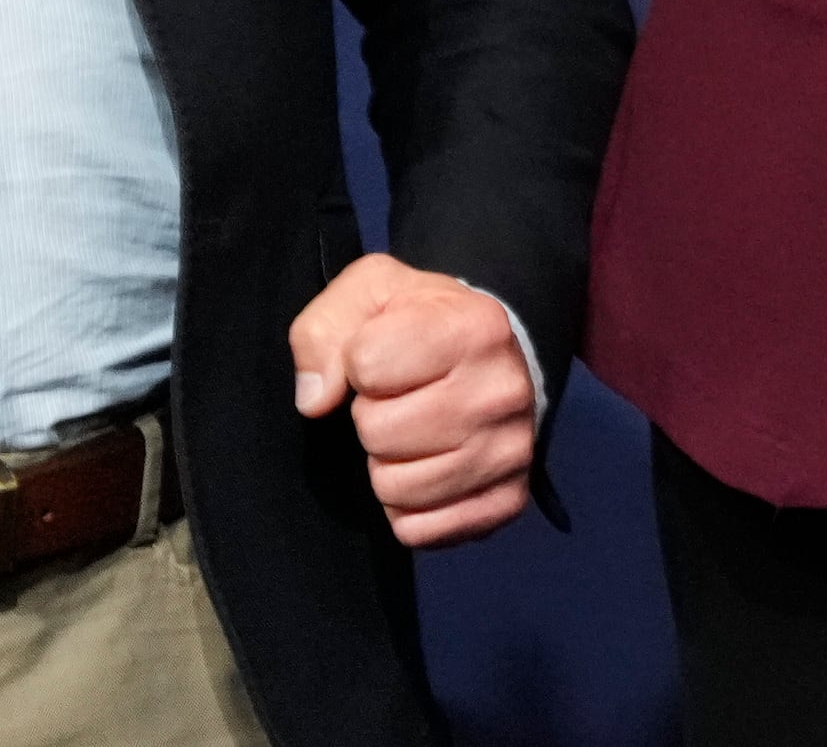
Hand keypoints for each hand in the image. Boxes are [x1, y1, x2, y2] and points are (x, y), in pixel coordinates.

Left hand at [287, 252, 538, 547]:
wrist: (496, 359)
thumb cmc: (423, 324)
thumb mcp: (371, 294)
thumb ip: (325, 328)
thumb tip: (314, 400)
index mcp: (476, 328)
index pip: (367, 365)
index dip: (357, 363)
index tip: (384, 357)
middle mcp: (504, 391)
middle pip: (377, 433)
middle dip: (372, 418)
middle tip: (401, 401)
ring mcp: (511, 452)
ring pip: (395, 489)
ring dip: (388, 467)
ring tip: (414, 436)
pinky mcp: (507, 501)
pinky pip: (420, 532)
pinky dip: (409, 512)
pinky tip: (426, 474)